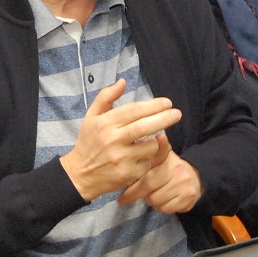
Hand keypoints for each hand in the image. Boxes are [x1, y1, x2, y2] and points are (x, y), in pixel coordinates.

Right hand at [60, 80, 182, 201]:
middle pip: (145, 126)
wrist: (80, 175)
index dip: (153, 105)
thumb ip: (106, 97)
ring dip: (154, 141)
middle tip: (177, 113)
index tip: (167, 102)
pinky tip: (139, 157)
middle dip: (165, 118)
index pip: (134, 110)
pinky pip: (147, 163)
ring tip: (148, 140)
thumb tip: (123, 82)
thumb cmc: (89, 142)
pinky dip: (147, 159)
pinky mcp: (127, 174)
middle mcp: (113, 140)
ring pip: (150, 146)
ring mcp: (121, 158)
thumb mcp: (91, 116)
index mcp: (105, 123)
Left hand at [119, 133, 201, 213]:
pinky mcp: (188, 198)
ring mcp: (184, 186)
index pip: (146, 178)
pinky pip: (167, 209)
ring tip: (151, 194)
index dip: (132, 188)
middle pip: (149, 190)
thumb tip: (154, 139)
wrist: (194, 177)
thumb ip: (149, 152)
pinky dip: (161, 207)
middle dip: (135, 195)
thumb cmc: (168, 167)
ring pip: (156, 201)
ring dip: (150, 200)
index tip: (120, 198)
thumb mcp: (158, 157)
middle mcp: (178, 172)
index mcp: (167, 161)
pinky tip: (162, 200)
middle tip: (125, 199)